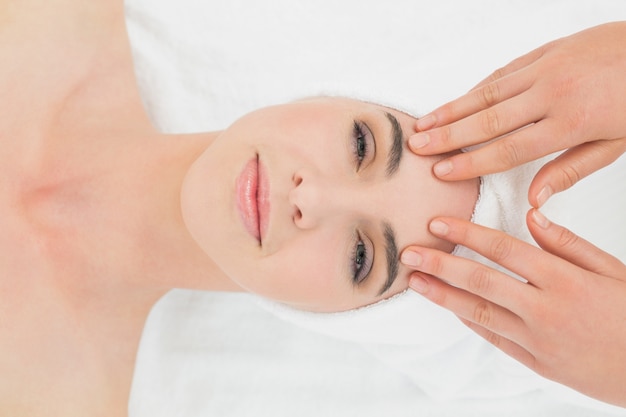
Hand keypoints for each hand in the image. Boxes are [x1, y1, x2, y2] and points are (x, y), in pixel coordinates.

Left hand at [400, 213, 625, 406]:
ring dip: (443, 295)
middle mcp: (544, 309)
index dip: (467, 234)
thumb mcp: (611, 270)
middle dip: (441, 264)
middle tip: (409, 252)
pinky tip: (447, 307)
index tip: (438, 224)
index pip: (504, 249)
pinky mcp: (534, 362)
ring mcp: (536, 339)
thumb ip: (567, 243)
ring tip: (416, 280)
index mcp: (564, 279)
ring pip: (480, 311)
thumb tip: (531, 215)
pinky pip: (494, 337)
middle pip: (482, 280)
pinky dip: (469, 320)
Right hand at [409, 21, 625, 206]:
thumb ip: (570, 170)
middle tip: (417, 148)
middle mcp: (552, 93)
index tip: (443, 171)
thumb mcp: (615, 145)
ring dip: (451, 110)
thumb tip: (535, 200)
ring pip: (487, 93)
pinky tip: (455, 101)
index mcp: (571, 122)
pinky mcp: (544, 52)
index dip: (471, 162)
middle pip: (487, 120)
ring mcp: (546, 68)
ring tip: (422, 124)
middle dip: (447, 136)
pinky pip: (502, 72)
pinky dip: (475, 89)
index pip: (508, 149)